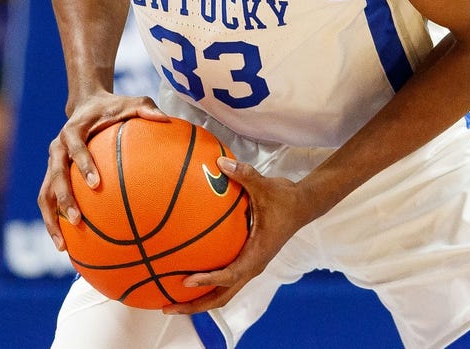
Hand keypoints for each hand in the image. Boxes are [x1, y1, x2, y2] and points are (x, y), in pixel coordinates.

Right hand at [37, 91, 167, 250]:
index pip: (74, 147)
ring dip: (51, 219)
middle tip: (77, 220)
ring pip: (45, 194)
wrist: (85, 105)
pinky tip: (67, 246)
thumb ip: (145, 108)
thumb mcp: (130, 102)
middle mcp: (57, 148)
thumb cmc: (112, 107)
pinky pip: (49, 202)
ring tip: (63, 245)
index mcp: (73, 130)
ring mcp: (53, 164)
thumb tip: (165, 118)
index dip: (83, 164)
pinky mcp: (53, 176)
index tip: (95, 184)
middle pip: (55, 175)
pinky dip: (54, 223)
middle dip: (64, 199)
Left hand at [161, 156, 318, 314]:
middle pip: (222, 296)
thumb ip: (244, 174)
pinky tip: (185, 278)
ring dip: (198, 301)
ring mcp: (249, 266)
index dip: (209, 279)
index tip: (185, 281)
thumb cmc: (284, 199)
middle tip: (167, 306)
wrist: (302, 206)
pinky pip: (224, 281)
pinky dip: (205, 286)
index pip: (230, 274)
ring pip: (222, 294)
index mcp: (257, 254)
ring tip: (169, 301)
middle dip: (195, 305)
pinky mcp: (247, 262)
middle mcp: (252, 266)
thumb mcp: (265, 186)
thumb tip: (220, 162)